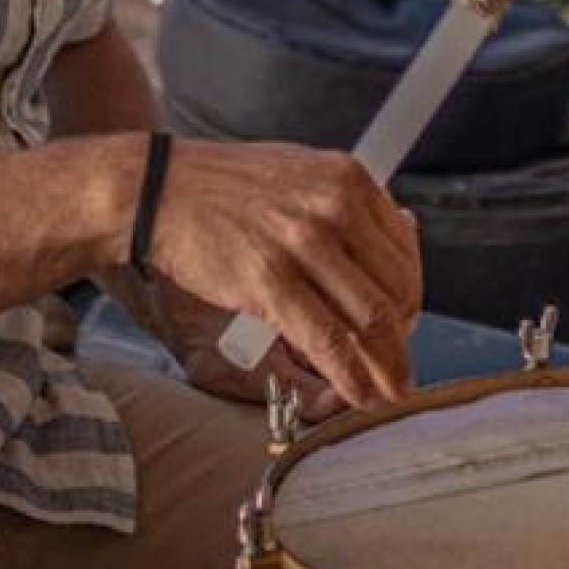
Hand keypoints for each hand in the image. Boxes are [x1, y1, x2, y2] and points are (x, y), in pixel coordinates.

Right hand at [137, 138, 422, 407]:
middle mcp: (335, 207)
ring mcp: (304, 243)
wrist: (157, 189)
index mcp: (349, 178)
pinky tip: (360, 394)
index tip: (406, 321)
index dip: (411, 296)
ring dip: (387, 364)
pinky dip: (350, 375)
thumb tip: (405, 233)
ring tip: (390, 389)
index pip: (404, 251)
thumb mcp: (301, 174)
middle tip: (397, 363)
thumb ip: (348, 205)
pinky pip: (328, 339)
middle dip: (401, 335)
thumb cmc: (225, 188)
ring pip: (370, 318)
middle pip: (395, 288)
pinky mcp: (269, 281)